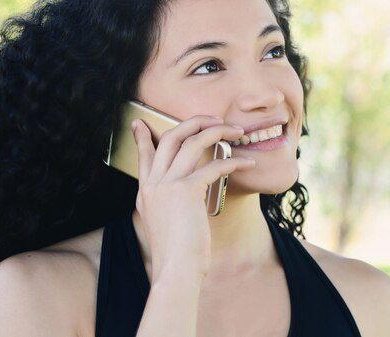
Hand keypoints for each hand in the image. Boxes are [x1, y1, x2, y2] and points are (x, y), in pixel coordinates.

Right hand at [132, 115, 254, 283]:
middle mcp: (154, 184)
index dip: (144, 137)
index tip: (142, 123)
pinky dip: (234, 161)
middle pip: (171, 137)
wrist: (175, 271)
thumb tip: (186, 191)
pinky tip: (247, 162)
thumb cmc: (177, 254)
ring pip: (191, 142)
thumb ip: (169, 203)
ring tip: (235, 131)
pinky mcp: (186, 191)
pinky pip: (213, 165)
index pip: (144, 155)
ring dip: (217, 132)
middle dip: (194, 122)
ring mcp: (167, 185)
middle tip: (214, 119)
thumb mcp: (164, 224)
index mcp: (146, 191)